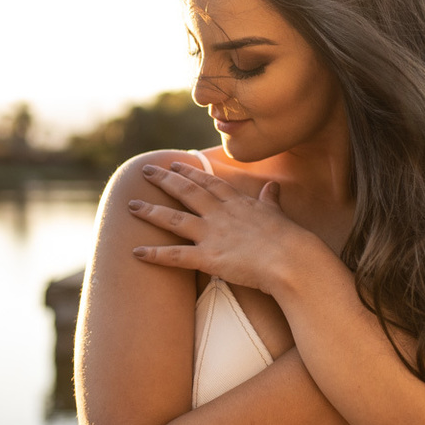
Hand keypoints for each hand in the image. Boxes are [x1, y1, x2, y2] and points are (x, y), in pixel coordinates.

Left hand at [128, 161, 319, 294]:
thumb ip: (271, 199)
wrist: (293, 260)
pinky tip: (135, 251)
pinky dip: (154, 254)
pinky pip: (175, 256)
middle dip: (164, 180)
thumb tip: (273, 187)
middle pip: (187, 192)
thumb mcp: (279, 213)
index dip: (190, 172)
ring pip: (174, 219)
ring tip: (131, 204)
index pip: (209, 182)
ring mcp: (213, 234)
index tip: (175, 164)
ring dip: (150, 211)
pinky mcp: (209, 258)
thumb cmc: (290, 240)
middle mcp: (221, 214)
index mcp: (238, 202)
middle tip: (145, 170)